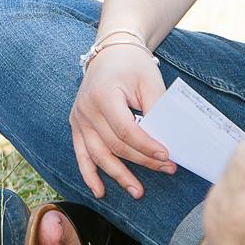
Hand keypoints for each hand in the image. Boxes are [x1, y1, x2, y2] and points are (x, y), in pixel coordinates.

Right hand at [67, 43, 173, 200]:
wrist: (111, 53)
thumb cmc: (133, 66)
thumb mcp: (150, 82)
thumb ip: (156, 110)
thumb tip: (167, 142)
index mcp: (103, 95)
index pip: (126, 129)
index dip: (146, 146)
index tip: (167, 156)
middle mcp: (86, 109)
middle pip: (115, 144)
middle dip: (142, 161)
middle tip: (167, 169)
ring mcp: (79, 118)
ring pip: (98, 154)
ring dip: (118, 175)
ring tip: (138, 191)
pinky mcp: (77, 125)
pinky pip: (81, 154)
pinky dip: (89, 174)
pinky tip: (99, 191)